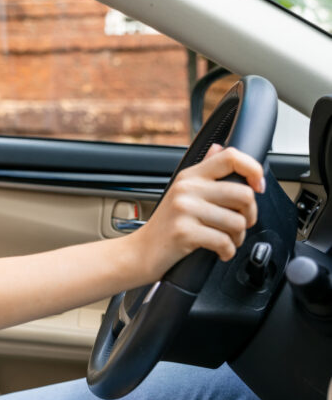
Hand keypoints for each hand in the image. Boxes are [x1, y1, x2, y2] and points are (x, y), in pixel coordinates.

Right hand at [133, 144, 264, 281]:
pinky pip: (224, 242)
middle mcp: (187, 188)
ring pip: (237, 222)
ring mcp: (184, 209)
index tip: (258, 186)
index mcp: (190, 176)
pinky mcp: (184, 232)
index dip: (254, 170)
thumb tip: (218, 147)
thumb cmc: (165, 225)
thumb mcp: (181, 193)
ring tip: (227, 241)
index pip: (231, 157)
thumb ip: (203, 171)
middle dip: (250, 215)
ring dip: (238, 238)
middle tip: (241, 224)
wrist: (141, 252)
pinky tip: (220, 252)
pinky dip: (227, 252)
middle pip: (243, 194)